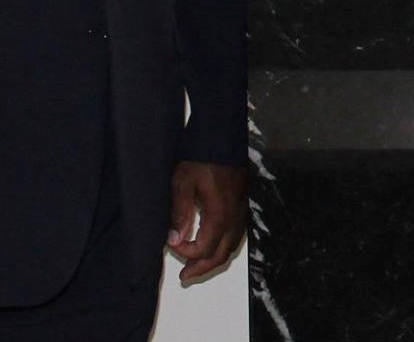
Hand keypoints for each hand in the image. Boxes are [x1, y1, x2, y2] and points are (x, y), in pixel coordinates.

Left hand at [166, 160, 247, 283]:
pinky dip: (223, 247)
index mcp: (220, 214)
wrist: (222, 137)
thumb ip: (179, 213)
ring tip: (196, 265)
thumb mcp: (182, 184)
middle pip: (221, 254)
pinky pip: (236, 235)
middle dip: (202, 268)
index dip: (186, 253)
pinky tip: (212, 245)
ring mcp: (241, 212)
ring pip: (231, 246)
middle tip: (185, 276)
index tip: (172, 245)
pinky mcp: (242, 205)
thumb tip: (174, 238)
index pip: (204, 248)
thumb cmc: (202, 157)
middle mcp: (235, 217)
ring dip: (213, 259)